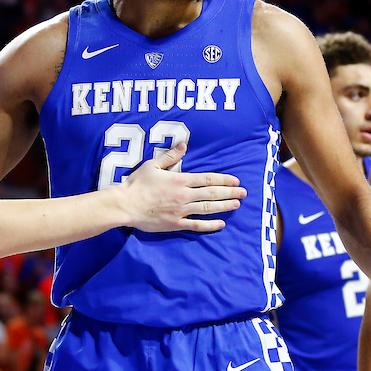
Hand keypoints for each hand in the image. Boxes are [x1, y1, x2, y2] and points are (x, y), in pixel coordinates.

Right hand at [120, 143, 246, 232]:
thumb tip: (184, 145)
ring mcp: (181, 211)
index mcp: (180, 180)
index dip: (224, 180)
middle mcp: (184, 195)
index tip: (235, 180)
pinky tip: (221, 224)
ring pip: (208, 208)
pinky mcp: (175, 224)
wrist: (126, 205)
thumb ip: (171, 156)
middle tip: (243, 193)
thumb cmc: (137, 184)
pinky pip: (197, 225)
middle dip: (230, 193)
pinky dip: (210, 225)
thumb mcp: (152, 165)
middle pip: (212, 193)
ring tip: (236, 204)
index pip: (208, 179)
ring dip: (224, 206)